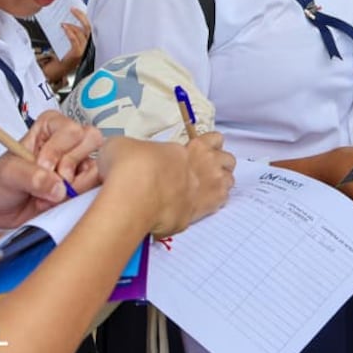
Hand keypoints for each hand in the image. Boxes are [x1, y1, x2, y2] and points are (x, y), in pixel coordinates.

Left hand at [0, 111, 103, 229]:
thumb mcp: (8, 174)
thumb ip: (33, 177)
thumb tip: (59, 186)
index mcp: (51, 126)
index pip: (72, 130)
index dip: (58, 151)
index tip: (40, 165)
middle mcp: (68, 141)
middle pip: (92, 141)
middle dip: (69, 167)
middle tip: (51, 179)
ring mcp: (77, 164)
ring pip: (95, 168)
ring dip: (71, 187)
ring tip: (48, 194)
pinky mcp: (81, 185)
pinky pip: (94, 188)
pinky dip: (74, 199)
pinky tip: (54, 202)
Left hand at [37, 8, 91, 86]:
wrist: (55, 71)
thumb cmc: (61, 58)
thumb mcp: (68, 42)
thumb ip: (71, 33)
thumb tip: (68, 19)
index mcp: (87, 43)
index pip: (90, 28)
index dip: (85, 17)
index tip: (77, 9)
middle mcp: (88, 47)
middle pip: (89, 28)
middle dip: (82, 17)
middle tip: (73, 10)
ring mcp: (84, 51)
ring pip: (83, 33)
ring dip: (73, 25)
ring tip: (64, 22)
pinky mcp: (77, 54)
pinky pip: (75, 40)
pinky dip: (70, 32)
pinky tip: (64, 28)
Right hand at [101, 132, 235, 237]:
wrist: (132, 198)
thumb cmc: (129, 166)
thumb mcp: (123, 145)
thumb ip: (132, 148)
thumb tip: (125, 153)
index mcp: (191, 147)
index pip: (214, 139)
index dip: (208, 145)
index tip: (198, 151)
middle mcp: (205, 167)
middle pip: (228, 160)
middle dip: (220, 163)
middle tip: (204, 169)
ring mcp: (206, 191)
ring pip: (229, 182)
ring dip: (220, 183)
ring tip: (204, 187)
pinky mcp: (200, 213)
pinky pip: (219, 205)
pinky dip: (212, 204)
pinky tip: (199, 205)